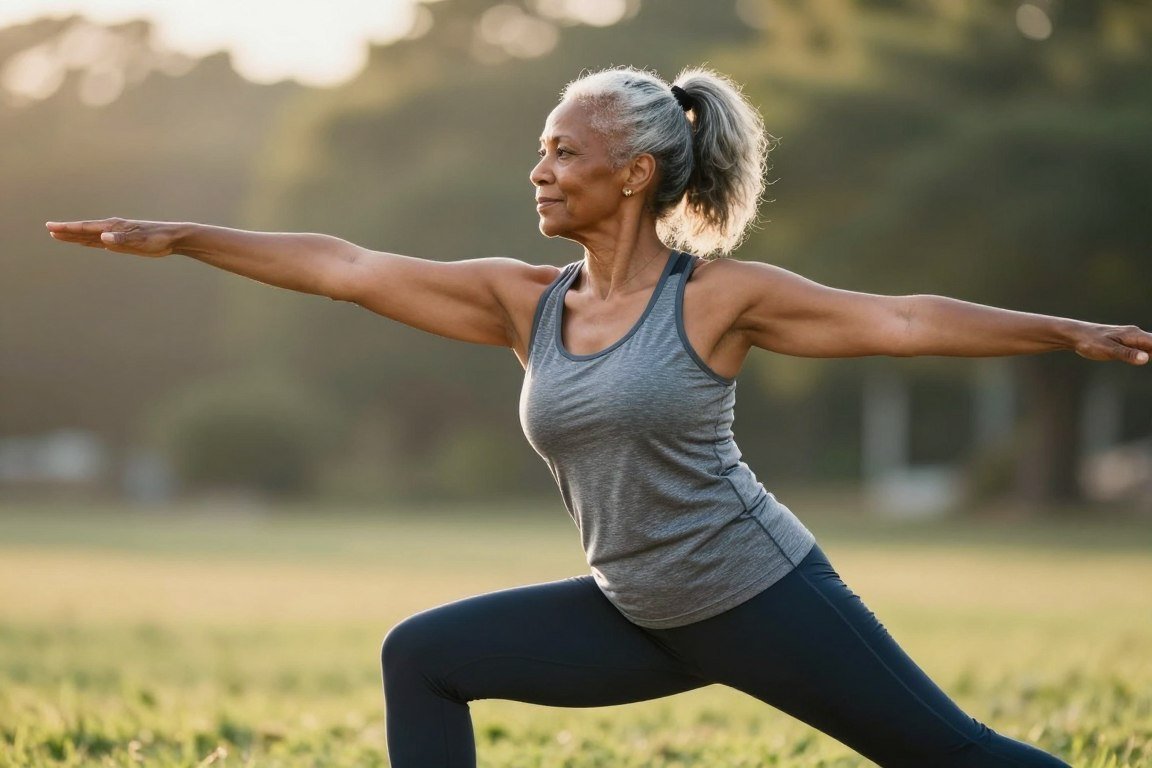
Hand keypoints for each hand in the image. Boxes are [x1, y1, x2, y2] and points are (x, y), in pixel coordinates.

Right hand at [45, 218, 181, 257]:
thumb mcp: (140, 241)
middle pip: (84, 231)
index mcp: (113, 227)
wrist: (173, 238)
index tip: (52, 227)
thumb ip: (121, 240)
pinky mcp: (122, 242)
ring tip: (60, 235)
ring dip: (76, 237)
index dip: (68, 228)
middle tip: (49, 230)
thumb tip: (103, 238)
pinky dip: (90, 242)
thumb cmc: (158, 238)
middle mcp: (112, 229)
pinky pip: (101, 242)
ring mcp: (116, 235)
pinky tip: (84, 242)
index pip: (85, 228)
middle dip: (67, 231)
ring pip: (91, 236)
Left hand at [1073, 323, 1151, 364]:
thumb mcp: (1107, 350)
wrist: (1075, 335)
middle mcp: (1136, 335)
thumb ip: (1126, 354)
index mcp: (1135, 336)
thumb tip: (1146, 358)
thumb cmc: (1089, 341)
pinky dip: (1151, 353)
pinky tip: (1149, 357)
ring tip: (1151, 358)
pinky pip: (1144, 348)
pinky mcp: (1126, 343)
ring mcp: (1132, 339)